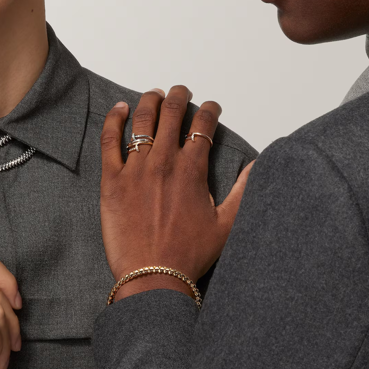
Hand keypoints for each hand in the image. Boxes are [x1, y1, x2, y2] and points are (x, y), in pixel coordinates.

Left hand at [100, 86, 253, 300]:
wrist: (153, 276)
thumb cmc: (188, 255)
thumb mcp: (227, 224)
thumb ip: (244, 191)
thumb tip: (258, 165)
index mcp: (192, 170)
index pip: (203, 125)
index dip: (209, 110)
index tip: (210, 108)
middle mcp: (164, 162)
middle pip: (172, 113)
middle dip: (179, 96)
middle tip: (181, 92)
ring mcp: (136, 169)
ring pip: (142, 121)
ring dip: (149, 101)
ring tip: (154, 95)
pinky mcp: (112, 181)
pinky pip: (109, 141)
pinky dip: (113, 120)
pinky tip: (119, 110)